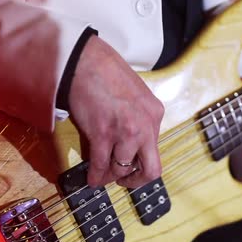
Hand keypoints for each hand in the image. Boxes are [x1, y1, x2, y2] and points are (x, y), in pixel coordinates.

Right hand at [68, 36, 163, 187]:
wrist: (86, 60)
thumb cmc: (107, 73)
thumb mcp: (136, 96)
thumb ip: (138, 119)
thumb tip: (131, 143)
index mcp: (155, 115)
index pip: (155, 150)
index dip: (142, 164)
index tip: (132, 168)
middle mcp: (145, 126)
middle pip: (151, 169)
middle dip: (136, 181)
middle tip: (124, 181)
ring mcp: (126, 132)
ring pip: (122, 170)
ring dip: (111, 176)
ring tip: (102, 173)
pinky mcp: (103, 134)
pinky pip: (101, 165)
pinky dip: (96, 176)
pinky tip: (91, 178)